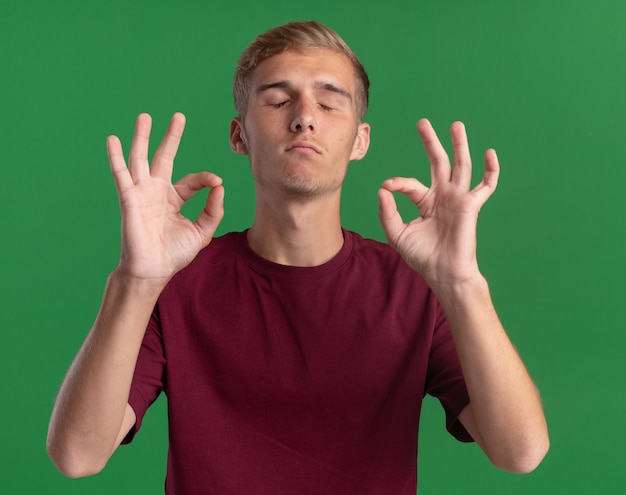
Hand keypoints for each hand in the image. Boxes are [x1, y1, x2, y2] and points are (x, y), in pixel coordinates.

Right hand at [107, 113, 224, 282]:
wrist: (153, 270)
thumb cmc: (174, 254)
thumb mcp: (202, 232)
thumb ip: (213, 210)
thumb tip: (220, 186)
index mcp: (174, 199)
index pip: (192, 180)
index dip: (206, 178)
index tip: (216, 181)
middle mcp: (157, 192)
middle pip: (164, 157)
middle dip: (171, 137)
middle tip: (178, 115)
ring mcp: (141, 193)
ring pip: (141, 159)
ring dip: (142, 137)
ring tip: (145, 116)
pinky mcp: (129, 198)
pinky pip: (121, 173)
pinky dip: (116, 156)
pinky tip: (112, 139)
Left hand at [378, 119, 498, 288]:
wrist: (442, 272)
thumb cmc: (422, 256)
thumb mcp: (397, 234)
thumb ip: (387, 213)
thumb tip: (382, 189)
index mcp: (425, 202)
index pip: (411, 184)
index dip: (398, 183)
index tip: (387, 185)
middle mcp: (442, 196)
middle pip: (438, 163)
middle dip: (431, 142)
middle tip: (422, 122)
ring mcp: (458, 199)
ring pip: (461, 166)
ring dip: (459, 145)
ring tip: (456, 124)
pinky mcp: (471, 206)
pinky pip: (486, 185)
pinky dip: (491, 170)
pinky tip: (490, 153)